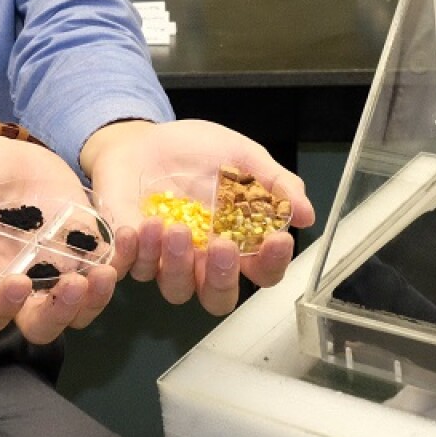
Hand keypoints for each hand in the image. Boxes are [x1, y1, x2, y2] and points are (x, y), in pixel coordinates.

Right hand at [0, 137, 130, 344]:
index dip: (5, 307)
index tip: (18, 281)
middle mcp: (25, 284)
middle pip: (44, 324)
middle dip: (61, 313)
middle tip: (75, 283)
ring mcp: (59, 266)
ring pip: (82, 306)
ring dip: (97, 297)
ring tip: (106, 271)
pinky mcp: (86, 243)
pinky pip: (108, 264)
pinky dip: (121, 258)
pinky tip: (130, 237)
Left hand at [81, 118, 315, 315]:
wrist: (142, 139)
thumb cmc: (196, 151)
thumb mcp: (242, 156)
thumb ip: (274, 183)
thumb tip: (306, 214)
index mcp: (236, 241)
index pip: (262, 272)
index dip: (272, 264)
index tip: (276, 239)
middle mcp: (202, 261)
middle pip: (218, 297)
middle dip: (222, 278)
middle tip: (221, 245)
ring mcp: (164, 260)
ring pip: (175, 288)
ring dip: (176, 262)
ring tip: (172, 225)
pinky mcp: (129, 252)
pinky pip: (130, 268)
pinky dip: (132, 251)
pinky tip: (136, 227)